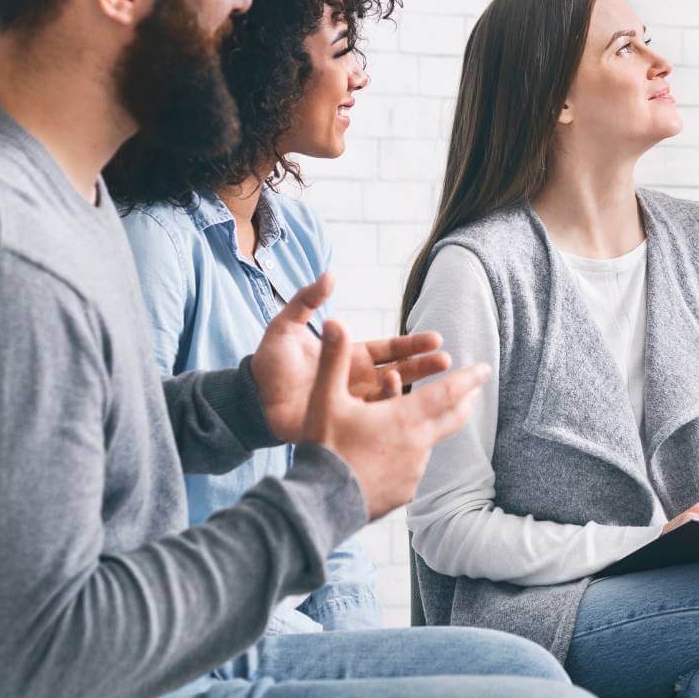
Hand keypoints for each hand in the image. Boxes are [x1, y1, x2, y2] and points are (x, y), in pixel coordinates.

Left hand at [250, 274, 457, 442]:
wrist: (251, 398)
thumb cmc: (270, 362)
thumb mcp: (285, 326)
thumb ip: (307, 301)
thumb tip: (330, 275)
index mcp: (351, 357)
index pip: (390, 350)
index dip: (413, 345)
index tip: (437, 340)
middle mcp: (357, 380)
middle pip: (400, 371)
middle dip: (424, 367)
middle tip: (447, 361)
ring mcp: (352, 402)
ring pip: (390, 396)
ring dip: (412, 389)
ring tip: (435, 384)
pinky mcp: (341, 422)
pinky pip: (370, 417)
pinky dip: (387, 409)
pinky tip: (399, 401)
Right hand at [300, 319, 488, 520]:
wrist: (319, 504)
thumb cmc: (324, 449)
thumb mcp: (325, 401)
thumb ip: (333, 360)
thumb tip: (333, 321)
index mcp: (405, 418)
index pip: (448, 392)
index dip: (468, 379)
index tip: (484, 368)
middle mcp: (418, 444)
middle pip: (452, 418)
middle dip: (465, 400)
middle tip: (473, 391)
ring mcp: (414, 471)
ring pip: (429, 443)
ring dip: (430, 429)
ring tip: (421, 421)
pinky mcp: (405, 492)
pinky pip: (413, 468)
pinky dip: (409, 456)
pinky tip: (392, 456)